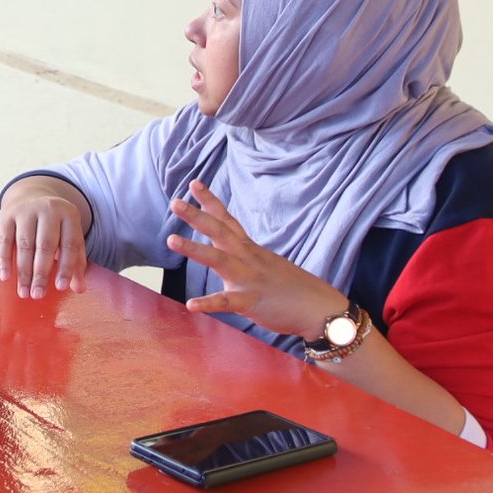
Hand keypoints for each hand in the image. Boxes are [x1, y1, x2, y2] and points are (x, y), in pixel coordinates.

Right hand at [0, 180, 89, 298]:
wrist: (31, 197)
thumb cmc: (55, 227)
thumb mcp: (69, 237)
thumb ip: (76, 262)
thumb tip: (79, 289)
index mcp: (69, 214)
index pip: (69, 244)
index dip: (66, 267)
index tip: (61, 288)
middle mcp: (48, 209)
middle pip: (45, 245)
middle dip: (41, 273)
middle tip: (38, 295)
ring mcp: (26, 210)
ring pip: (25, 245)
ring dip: (24, 272)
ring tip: (24, 293)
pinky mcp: (7, 215)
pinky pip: (5, 241)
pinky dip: (5, 260)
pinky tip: (6, 277)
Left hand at [165, 180, 347, 339]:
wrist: (321, 309)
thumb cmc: (291, 287)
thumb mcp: (265, 263)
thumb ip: (242, 254)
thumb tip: (223, 246)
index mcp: (249, 249)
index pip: (227, 220)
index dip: (210, 202)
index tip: (194, 183)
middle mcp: (248, 258)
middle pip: (219, 231)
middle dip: (197, 216)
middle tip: (175, 202)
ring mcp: (249, 278)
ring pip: (219, 259)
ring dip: (194, 249)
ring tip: (171, 239)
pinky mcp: (251, 301)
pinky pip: (227, 302)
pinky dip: (209, 303)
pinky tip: (191, 304)